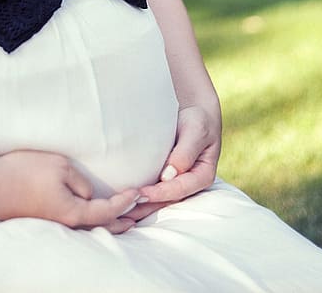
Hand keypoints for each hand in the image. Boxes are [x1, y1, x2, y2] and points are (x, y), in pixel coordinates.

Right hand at [0, 148, 143, 233]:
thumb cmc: (23, 172)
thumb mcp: (59, 166)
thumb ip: (80, 181)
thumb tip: (88, 193)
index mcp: (72, 212)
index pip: (106, 210)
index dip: (125, 202)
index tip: (138, 192)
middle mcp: (64, 224)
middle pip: (101, 228)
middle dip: (123, 221)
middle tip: (141, 215)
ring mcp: (51, 225)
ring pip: (87, 228)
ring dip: (108, 224)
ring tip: (125, 222)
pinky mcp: (41, 220)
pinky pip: (73, 224)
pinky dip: (90, 221)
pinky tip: (91, 217)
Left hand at [121, 105, 220, 222]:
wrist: (194, 112)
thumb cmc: (197, 119)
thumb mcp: (196, 130)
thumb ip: (185, 152)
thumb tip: (169, 175)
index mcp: (202, 176)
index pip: (179, 190)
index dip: (160, 194)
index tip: (140, 194)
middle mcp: (190, 184)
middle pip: (167, 201)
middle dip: (146, 206)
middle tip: (123, 208)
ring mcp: (177, 182)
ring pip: (158, 201)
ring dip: (140, 206)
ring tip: (119, 210)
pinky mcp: (165, 178)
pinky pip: (153, 189)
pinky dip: (139, 196)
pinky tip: (123, 199)